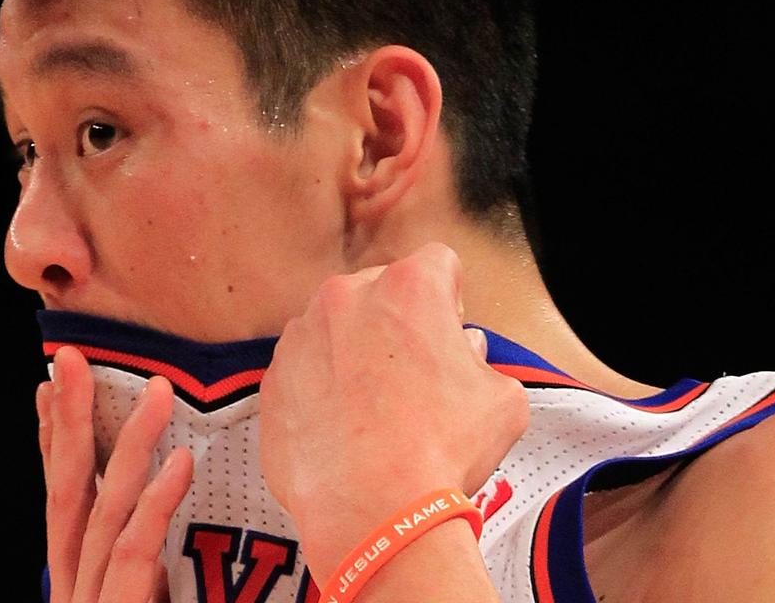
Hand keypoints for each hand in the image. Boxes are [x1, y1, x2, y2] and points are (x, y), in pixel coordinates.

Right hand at [36, 346, 193, 602]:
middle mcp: (76, 585)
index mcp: (79, 579)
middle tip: (72, 359)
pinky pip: (134, 552)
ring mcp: (90, 600)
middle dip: (69, 421)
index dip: (53, 441)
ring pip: (103, 509)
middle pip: (67, 490)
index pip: (63, 498)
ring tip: (158, 391)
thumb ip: (151, 571)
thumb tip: (170, 518)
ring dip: (129, 444)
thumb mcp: (150, 600)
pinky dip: (155, 504)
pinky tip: (179, 462)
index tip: (51, 386)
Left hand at [258, 242, 530, 575]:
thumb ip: (485, 362)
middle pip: (382, 291)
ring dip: (356, 353)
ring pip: (337, 328)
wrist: (372, 511)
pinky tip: (345, 429)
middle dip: (399, 322)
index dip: (451, 298)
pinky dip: (322, 389)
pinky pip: (305, 370)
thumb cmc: (440, 452)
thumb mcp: (501, 400)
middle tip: (416, 374)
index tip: (449, 330)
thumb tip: (467, 353)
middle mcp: (347, 297)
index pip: (439, 264)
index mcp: (409, 287)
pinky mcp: (273, 379)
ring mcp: (301, 337)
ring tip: (376, 408)